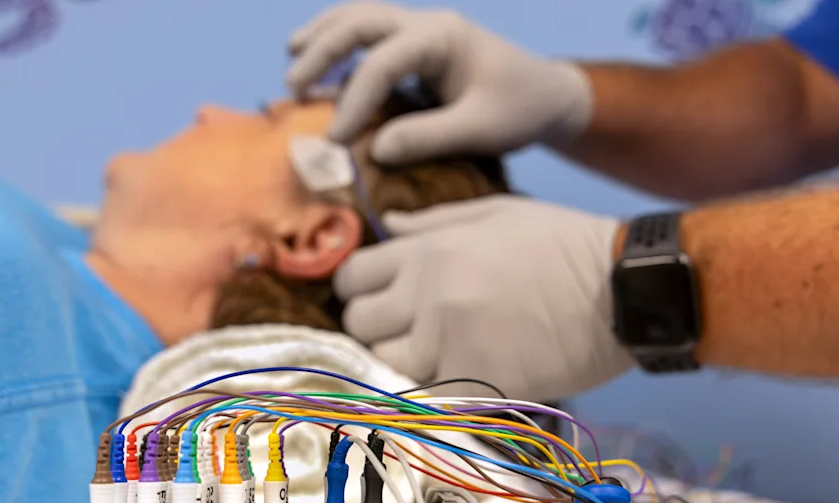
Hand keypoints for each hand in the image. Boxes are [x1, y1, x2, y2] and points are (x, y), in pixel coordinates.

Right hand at [287, 2, 592, 163]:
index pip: (384, 62)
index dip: (355, 99)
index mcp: (444, 37)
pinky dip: (339, 45)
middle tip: (293, 85)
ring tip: (291, 58)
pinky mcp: (416, 50)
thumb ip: (429, 138)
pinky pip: (369, 37)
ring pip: (361, 18)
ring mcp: (420, 32)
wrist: (547, 96)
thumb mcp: (481, 130)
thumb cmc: (520, 110)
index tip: (336, 138)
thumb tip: (374, 149)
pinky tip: (316, 64)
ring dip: (324, 36)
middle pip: (361, 21)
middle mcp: (427, 25)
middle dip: (323, 50)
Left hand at [333, 195, 633, 400]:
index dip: (358, 289)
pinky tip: (457, 384)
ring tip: (433, 359)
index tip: (377, 298)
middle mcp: (426, 296)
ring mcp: (448, 343)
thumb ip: (433, 221)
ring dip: (401, 365)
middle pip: (359, 324)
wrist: (625, 288)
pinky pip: (427, 399)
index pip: (351, 276)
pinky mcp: (475, 385)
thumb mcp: (496, 212)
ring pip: (385, 366)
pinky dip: (433, 396)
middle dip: (373, 328)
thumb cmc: (564, 243)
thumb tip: (387, 223)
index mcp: (428, 250)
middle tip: (405, 332)